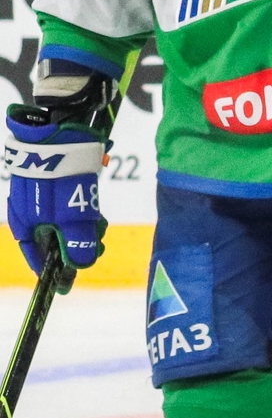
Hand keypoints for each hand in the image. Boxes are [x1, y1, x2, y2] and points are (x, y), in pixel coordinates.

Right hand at [3, 105, 105, 271]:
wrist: (58, 133)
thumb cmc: (60, 178)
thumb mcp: (71, 216)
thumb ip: (77, 242)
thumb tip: (82, 265)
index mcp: (24, 224)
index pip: (36, 257)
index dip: (53, 271)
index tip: (67, 284)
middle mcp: (28, 213)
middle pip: (53, 241)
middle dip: (77, 245)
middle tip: (99, 244)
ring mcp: (39, 197)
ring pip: (64, 224)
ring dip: (84, 227)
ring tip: (100, 221)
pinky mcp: (53, 184)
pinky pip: (67, 207)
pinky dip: (82, 211)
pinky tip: (96, 208)